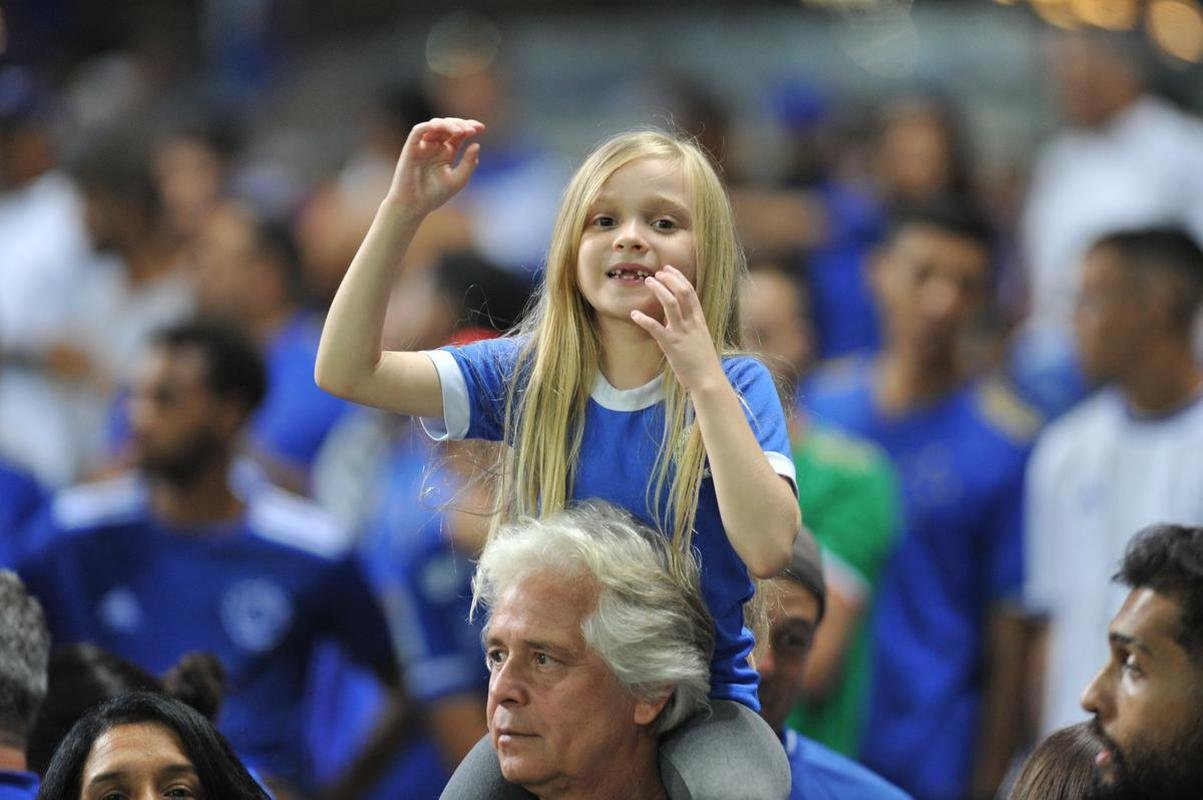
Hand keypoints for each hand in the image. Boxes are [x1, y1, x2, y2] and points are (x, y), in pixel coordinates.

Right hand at [386, 118, 485, 216]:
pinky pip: (418, 131)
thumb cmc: (435, 195)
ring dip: (448, 124)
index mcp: (447, 152)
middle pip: (449, 125)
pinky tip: (440, 127)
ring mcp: (423, 145)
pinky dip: (429, 126)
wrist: (413, 205)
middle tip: (472, 130)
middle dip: (461, 124)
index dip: (470, 126)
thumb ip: (468, 164)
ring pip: (435, 125)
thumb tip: (477, 144)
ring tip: (460, 132)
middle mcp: (436, 146)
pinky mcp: (411, 147)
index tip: (481, 128)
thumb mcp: (458, 180)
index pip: (459, 134)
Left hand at [630, 265, 724, 394]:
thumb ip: (687, 326)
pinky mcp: (672, 345)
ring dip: (658, 290)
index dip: (679, 278)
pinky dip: (644, 319)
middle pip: (682, 292)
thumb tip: (670, 317)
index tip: (668, 270)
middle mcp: (691, 323)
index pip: (690, 292)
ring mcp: (682, 333)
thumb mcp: (699, 339)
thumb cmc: (703, 362)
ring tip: (648, 281)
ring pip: (670, 304)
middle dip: (669, 279)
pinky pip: (655, 328)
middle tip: (657, 273)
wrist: (708, 380)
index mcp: (699, 320)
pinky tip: (634, 314)